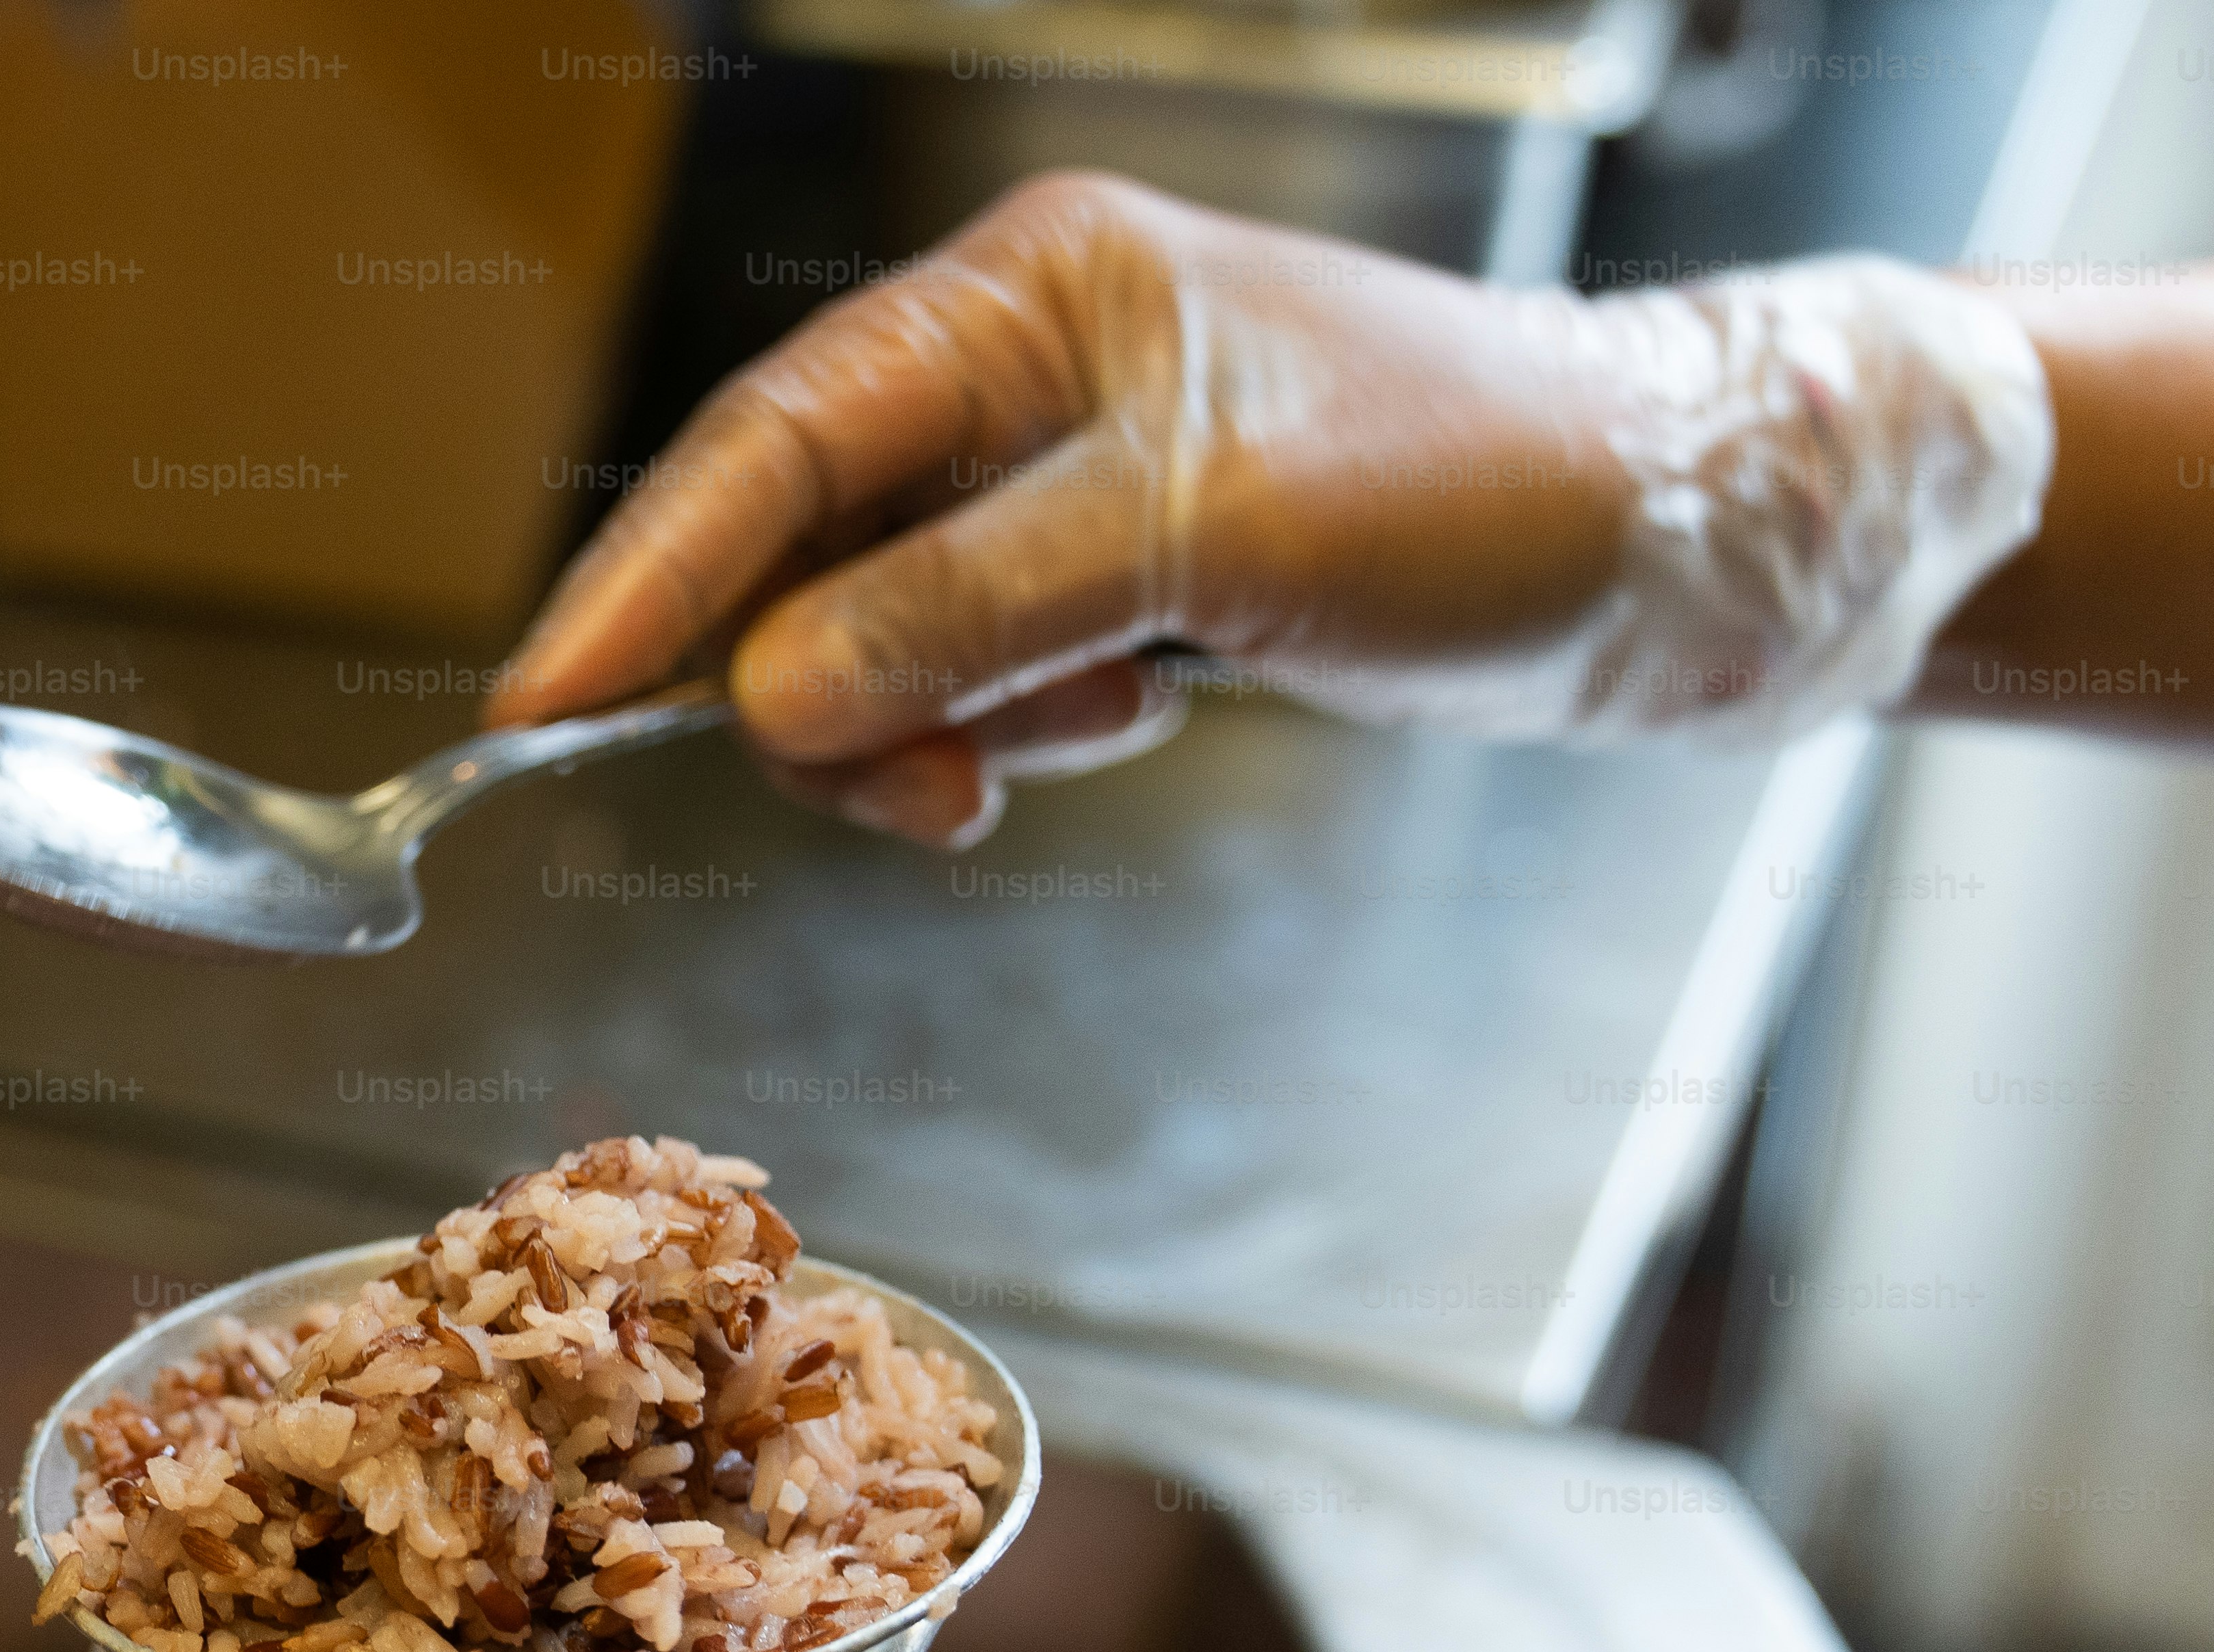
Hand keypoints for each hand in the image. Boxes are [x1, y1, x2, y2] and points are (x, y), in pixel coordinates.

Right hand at [488, 171, 2051, 844]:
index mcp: (1032, 295)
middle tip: (917, 794)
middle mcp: (1029, 365)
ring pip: (885, 630)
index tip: (540, 707)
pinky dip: (1017, 725)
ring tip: (1069, 742)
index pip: (775, 443)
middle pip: (806, 546)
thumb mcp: (1208, 540)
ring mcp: (1071, 468)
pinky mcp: (1119, 563)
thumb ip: (970, 608)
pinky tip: (1126, 715)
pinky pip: (979, 668)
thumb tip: (771, 687)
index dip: (646, 579)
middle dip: (828, 685)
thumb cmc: (1478, 491)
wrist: (1673, 546)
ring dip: (940, 722)